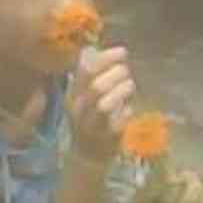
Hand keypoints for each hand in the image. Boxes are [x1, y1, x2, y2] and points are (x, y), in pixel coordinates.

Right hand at [67, 46, 134, 160]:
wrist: (87, 154)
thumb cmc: (88, 118)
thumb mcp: (82, 96)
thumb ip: (88, 74)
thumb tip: (93, 48)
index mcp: (72, 94)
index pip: (85, 70)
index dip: (106, 58)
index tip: (122, 51)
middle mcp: (78, 109)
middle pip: (96, 86)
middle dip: (116, 74)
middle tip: (126, 71)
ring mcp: (91, 125)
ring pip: (105, 104)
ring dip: (122, 90)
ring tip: (130, 86)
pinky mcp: (105, 138)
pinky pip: (118, 121)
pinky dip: (127, 111)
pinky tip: (129, 108)